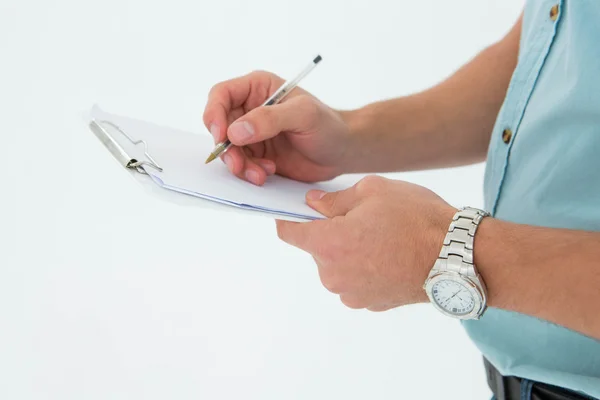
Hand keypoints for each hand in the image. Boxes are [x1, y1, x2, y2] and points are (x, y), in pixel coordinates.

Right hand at [203, 71, 351, 184]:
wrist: (342, 152)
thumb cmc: (328, 125)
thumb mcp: (303, 115)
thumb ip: (269, 119)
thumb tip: (235, 131)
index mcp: (258, 88)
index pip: (221, 95)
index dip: (214, 114)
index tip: (221, 136)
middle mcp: (250, 109)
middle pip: (219, 126)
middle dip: (226, 148)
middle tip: (239, 164)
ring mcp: (252, 133)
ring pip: (228, 149)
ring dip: (239, 165)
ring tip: (260, 174)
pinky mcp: (257, 155)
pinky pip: (240, 165)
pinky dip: (248, 172)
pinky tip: (267, 173)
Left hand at [276, 175, 455, 310]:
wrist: (458, 257)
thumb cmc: (417, 220)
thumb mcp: (373, 192)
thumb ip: (334, 200)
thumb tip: (312, 204)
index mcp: (328, 244)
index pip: (288, 232)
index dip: (289, 217)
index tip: (297, 209)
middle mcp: (333, 275)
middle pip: (317, 249)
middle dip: (331, 231)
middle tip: (361, 217)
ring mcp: (352, 293)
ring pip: (337, 265)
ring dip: (350, 251)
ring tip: (382, 237)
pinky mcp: (371, 304)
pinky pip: (356, 280)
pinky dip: (365, 268)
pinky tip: (390, 255)